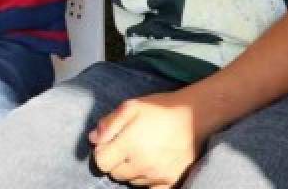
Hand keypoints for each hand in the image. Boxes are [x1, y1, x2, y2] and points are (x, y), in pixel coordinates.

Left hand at [89, 92, 205, 187]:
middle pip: (115, 174)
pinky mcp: (171, 181)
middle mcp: (142, 164)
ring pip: (132, 182)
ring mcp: (157, 175)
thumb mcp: (131, 106)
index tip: (110, 144)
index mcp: (129, 145)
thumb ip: (109, 123)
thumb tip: (93, 139)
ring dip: (132, 170)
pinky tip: (151, 166)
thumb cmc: (160, 109)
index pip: (101, 162)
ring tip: (142, 152)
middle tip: (127, 146)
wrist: (194, 116)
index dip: (102, 152)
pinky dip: (147, 181)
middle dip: (116, 161)